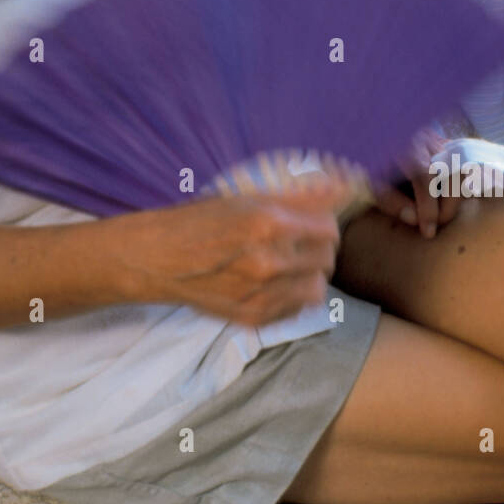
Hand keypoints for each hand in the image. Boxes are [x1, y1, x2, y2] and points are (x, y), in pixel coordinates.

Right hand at [116, 167, 349, 326]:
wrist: (160, 258)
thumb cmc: (202, 221)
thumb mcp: (248, 198)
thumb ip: (298, 196)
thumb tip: (343, 186)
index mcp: (268, 225)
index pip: (329, 230)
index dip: (322, 225)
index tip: (311, 225)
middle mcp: (268, 262)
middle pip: (326, 260)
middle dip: (317, 249)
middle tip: (299, 243)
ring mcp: (261, 294)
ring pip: (317, 290)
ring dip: (308, 276)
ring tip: (288, 266)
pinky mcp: (253, 317)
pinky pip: (295, 311)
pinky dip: (290, 297)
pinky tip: (272, 284)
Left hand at [371, 126, 460, 238]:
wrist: (373, 128)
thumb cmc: (371, 157)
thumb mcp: (371, 180)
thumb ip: (390, 200)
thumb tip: (414, 220)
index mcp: (404, 148)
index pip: (425, 178)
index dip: (429, 208)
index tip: (428, 231)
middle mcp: (425, 140)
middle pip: (450, 173)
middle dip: (449, 204)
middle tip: (438, 223)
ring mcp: (437, 139)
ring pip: (461, 168)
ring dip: (457, 194)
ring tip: (443, 211)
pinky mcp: (444, 142)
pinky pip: (461, 163)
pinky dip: (459, 182)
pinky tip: (449, 196)